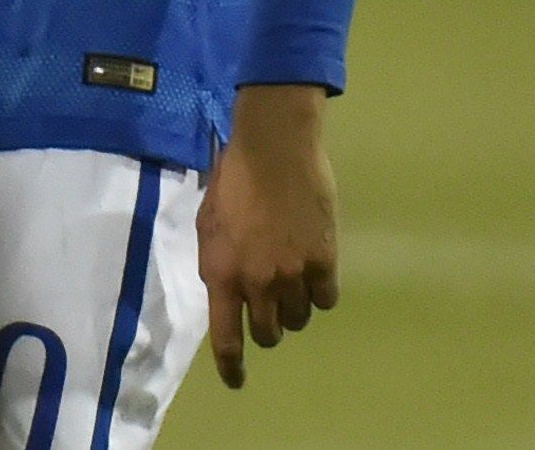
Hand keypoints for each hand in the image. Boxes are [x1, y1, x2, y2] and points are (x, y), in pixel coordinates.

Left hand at [200, 84, 339, 389]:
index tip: (237, 382)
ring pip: (298, 319)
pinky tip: (313, 273)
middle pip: (267, 334)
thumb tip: (227, 288)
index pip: (226, 337)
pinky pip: (326, 300)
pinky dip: (319, 293)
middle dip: (265, 329)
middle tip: (266, 311)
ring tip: (289, 282)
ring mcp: (292, 276)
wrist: (273, 152)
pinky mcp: (324, 263)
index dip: (232, 366)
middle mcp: (255, 283)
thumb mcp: (208, 224)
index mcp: (220, 273)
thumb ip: (217, 261)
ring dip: (292, 309)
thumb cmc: (230, 181)